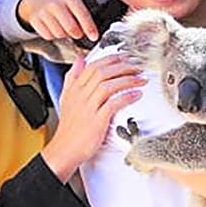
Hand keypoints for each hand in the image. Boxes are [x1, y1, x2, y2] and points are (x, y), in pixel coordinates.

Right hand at [18, 0, 97, 41]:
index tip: (94, 37)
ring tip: (62, 26)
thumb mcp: (72, 2)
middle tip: (77, 33)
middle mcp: (56, 4)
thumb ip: (81, 15)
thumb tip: (91, 32)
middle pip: (71, 28)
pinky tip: (52, 27)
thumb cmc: (58, 3)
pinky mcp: (35, 20)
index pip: (83, 14)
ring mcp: (44, 11)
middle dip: (76, 34)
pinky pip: (48, 36)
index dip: (89, 28)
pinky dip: (52, 35)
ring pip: (59, 34)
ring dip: (63, 34)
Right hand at [41, 55, 144, 181]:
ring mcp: (88, 108)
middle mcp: (81, 95)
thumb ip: (73, 77)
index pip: (93, 66)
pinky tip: (136, 95)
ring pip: (108, 85)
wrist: (65, 149)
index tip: (125, 57)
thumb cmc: (69, 127)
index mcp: (75, 88)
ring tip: (141, 79)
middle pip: (102, 73)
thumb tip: (80, 60)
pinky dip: (126, 97)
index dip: (111, 59)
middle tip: (137, 66)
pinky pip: (113, 104)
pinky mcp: (96, 121)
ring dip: (127, 80)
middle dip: (122, 67)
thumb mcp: (66, 97)